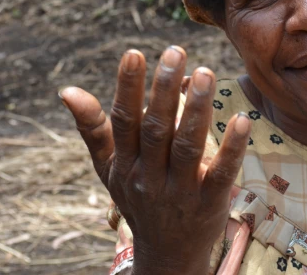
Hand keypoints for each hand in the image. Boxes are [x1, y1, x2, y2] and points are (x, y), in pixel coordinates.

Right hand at [59, 47, 251, 273]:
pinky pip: (221, 173)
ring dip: (197, 109)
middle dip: (164, 89)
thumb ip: (92, 129)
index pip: (124, 121)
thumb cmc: (137, 198)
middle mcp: (148, 177)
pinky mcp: (209, 202)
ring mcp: (179, 191)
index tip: (134, 53)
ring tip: (205, 72)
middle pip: (156, 128)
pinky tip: (241, 119)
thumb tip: (66, 90)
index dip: (127, 87)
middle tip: (176, 51)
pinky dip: (231, 147)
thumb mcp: (108, 169)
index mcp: (125, 164)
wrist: (166, 254)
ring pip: (187, 147)